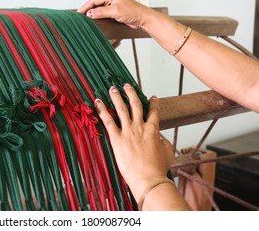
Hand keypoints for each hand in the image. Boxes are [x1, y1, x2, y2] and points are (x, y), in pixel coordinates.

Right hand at [77, 0, 152, 28]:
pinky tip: (95, 20)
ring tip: (85, 19)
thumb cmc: (133, 12)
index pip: (94, 0)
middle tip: (79, 17)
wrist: (143, 18)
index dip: (85, 6)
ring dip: (93, 13)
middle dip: (87, 9)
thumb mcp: (115, 12)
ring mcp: (114, 4)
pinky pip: (104, 12)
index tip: (78, 13)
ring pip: (99, 8)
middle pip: (95, 3)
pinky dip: (98, 16)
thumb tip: (89, 13)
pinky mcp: (116, 11)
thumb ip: (101, 12)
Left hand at [94, 84, 173, 200]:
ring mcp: (128, 131)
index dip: (153, 103)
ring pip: (121, 108)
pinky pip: (108, 121)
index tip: (152, 97)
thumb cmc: (158, 168)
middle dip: (131, 93)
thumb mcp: (167, 153)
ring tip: (112, 89)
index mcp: (153, 129)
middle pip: (135, 104)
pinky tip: (97, 102)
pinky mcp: (117, 138)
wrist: (148, 178)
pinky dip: (102, 110)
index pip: (153, 112)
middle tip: (126, 85)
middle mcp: (140, 126)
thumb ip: (164, 142)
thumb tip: (161, 138)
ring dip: (116, 97)